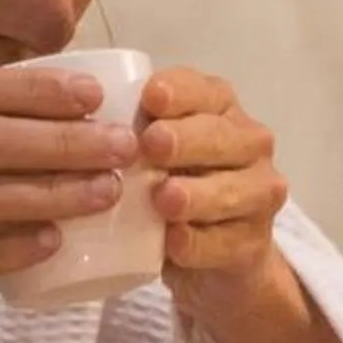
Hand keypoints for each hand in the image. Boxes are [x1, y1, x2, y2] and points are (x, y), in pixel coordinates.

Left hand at [139, 68, 289, 326]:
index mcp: (218, 107)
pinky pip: (228, 242)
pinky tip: (176, 243)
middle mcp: (249, 142)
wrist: (209, 253)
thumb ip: (129, 132)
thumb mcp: (150, 152)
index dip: (178, 92)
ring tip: (165, 200)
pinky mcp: (255, 242)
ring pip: (232, 190)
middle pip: (220, 136)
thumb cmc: (170, 182)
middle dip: (186, 140)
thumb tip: (82, 128)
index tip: (151, 98)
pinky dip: (199, 243)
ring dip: (196, 195)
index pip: (201, 90)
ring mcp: (260, 192)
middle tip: (152, 145)